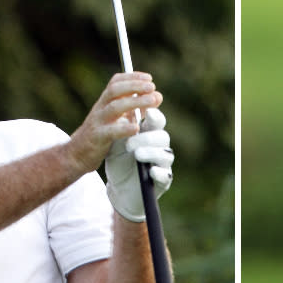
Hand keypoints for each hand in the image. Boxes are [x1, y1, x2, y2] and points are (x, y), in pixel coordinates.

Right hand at [67, 72, 161, 172]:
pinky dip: (124, 128)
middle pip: (115, 90)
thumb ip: (137, 107)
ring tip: (152, 101)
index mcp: (105, 101)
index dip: (132, 77)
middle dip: (134, 86)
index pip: (116, 82)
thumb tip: (157, 96)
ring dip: (135, 102)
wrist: (77, 154)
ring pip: (114, 107)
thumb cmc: (102, 134)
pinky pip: (111, 131)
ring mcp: (98, 122)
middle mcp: (100, 108)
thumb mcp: (119, 118)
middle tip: (152, 87)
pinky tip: (137, 127)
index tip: (149, 78)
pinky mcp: (97, 138)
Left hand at [106, 107, 173, 221]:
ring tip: (137, 154)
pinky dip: (159, 173)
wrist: (119, 188)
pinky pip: (166, 176)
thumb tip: (121, 94)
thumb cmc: (119, 160)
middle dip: (148, 137)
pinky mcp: (162, 182)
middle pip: (162, 135)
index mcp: (148, 133)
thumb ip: (121, 121)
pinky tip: (151, 171)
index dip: (154, 114)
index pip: (156, 120)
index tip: (147, 111)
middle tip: (130, 143)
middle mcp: (158, 147)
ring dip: (152, 153)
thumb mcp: (116, 139)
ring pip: (166, 154)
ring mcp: (162, 164)